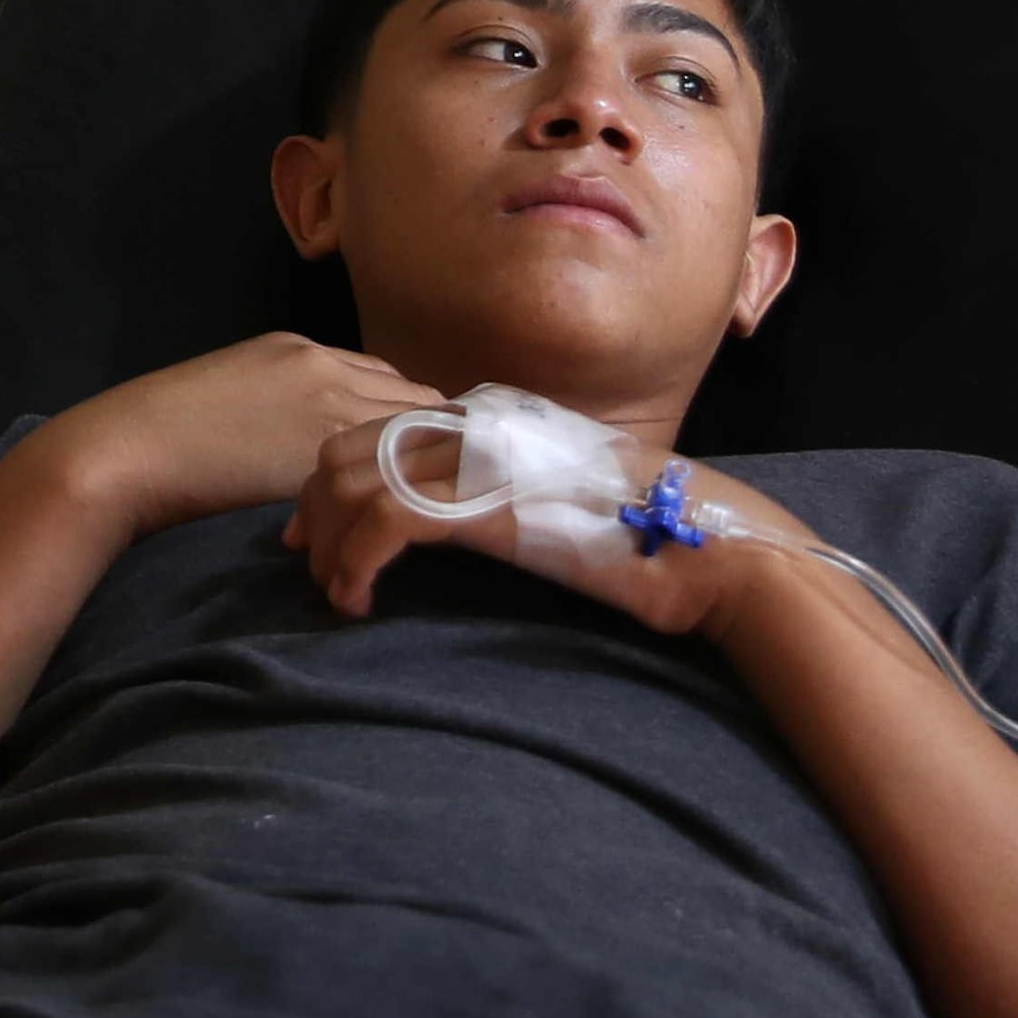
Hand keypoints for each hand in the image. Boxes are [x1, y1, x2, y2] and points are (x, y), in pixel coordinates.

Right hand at [23, 333, 443, 543]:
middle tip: (444, 485)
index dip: (405, 416)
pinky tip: (417, 516)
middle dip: (433, 439)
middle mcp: (320, 364)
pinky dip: (413, 485)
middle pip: (413, 396)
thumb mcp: (229, 401)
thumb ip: (276, 410)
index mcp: (294, 348)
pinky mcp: (323, 445)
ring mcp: (325, 400)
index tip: (415, 455)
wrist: (125, 453)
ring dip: (430, 464)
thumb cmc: (159, 439)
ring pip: (415, 426)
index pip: (383, 376)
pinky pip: (394, 460)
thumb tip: (300, 448)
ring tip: (440, 505)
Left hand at [284, 410, 807, 636]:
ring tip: (336, 591)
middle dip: (314, 506)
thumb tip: (462, 512)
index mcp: (494, 416)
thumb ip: (507, 489)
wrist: (708, 548)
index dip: (335, 476)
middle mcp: (478, 423)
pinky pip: (384, 524)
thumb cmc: (649, 534)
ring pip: (353, 483)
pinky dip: (355, 564)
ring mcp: (480, 459)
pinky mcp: (486, 506)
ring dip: (329, 543)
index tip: (321, 528)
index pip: (381, 426)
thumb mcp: (562, 496)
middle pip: (347, 447)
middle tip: (309, 560)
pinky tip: (358, 602)